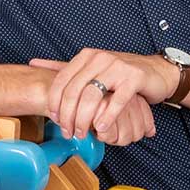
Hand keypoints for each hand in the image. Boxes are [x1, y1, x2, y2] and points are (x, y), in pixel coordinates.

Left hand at [28, 49, 173, 144]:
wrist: (156, 71)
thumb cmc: (120, 73)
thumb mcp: (90, 67)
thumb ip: (63, 67)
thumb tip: (33, 63)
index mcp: (86, 56)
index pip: (62, 80)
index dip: (55, 103)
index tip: (54, 119)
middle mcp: (100, 58)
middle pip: (74, 90)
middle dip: (68, 116)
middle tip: (68, 132)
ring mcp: (118, 67)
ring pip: (92, 96)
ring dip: (84, 119)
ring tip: (83, 133)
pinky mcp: (134, 78)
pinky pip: (117, 101)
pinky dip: (107, 118)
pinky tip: (101, 129)